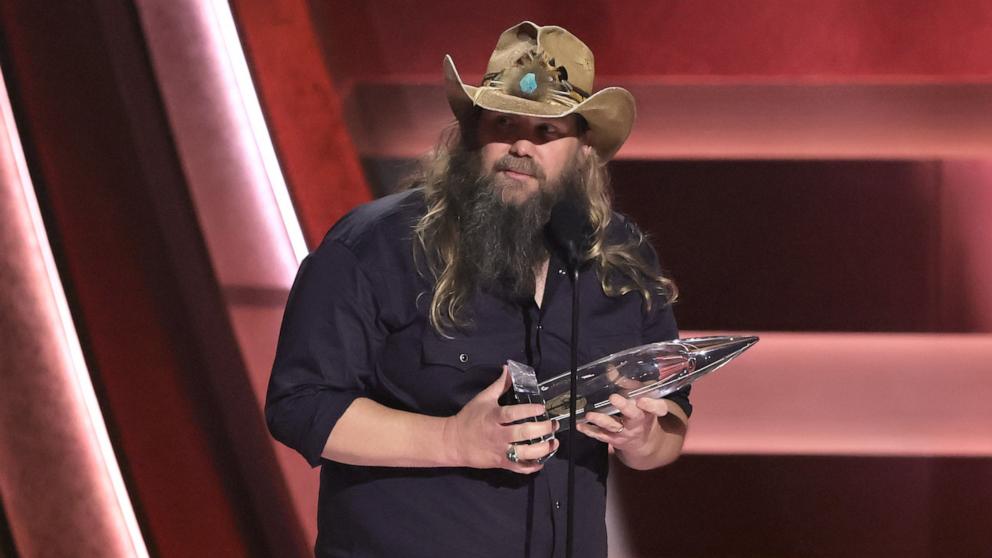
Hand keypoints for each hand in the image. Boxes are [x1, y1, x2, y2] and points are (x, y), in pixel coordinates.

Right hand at [442, 366, 558, 473]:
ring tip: (554, 442)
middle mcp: (498, 434)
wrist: (453, 441)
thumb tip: (509, 369)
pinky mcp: (500, 463)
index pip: (513, 413)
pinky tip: (542, 461)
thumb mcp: (483, 398)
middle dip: (542, 429)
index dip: (529, 410)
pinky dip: (532, 467)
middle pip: (523, 433)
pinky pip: (518, 468)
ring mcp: (500, 450)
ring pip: (524, 453)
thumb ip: (499, 385)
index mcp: (493, 417)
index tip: (542, 408)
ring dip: (542, 449)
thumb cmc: (469, 417)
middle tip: (553, 424)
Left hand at [576, 393, 671, 454]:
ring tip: (590, 414)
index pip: (657, 408)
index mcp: (649, 410)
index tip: (642, 399)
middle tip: (613, 398)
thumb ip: (628, 384)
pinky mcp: (614, 440)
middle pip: (633, 416)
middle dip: (624, 407)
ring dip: (601, 421)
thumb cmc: (642, 413)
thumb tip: (611, 369)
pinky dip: (590, 431)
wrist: (643, 441)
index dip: (651, 405)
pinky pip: (601, 436)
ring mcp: (626, 432)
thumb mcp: (641, 398)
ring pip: (614, 427)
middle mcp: (638, 422)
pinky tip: (580, 425)